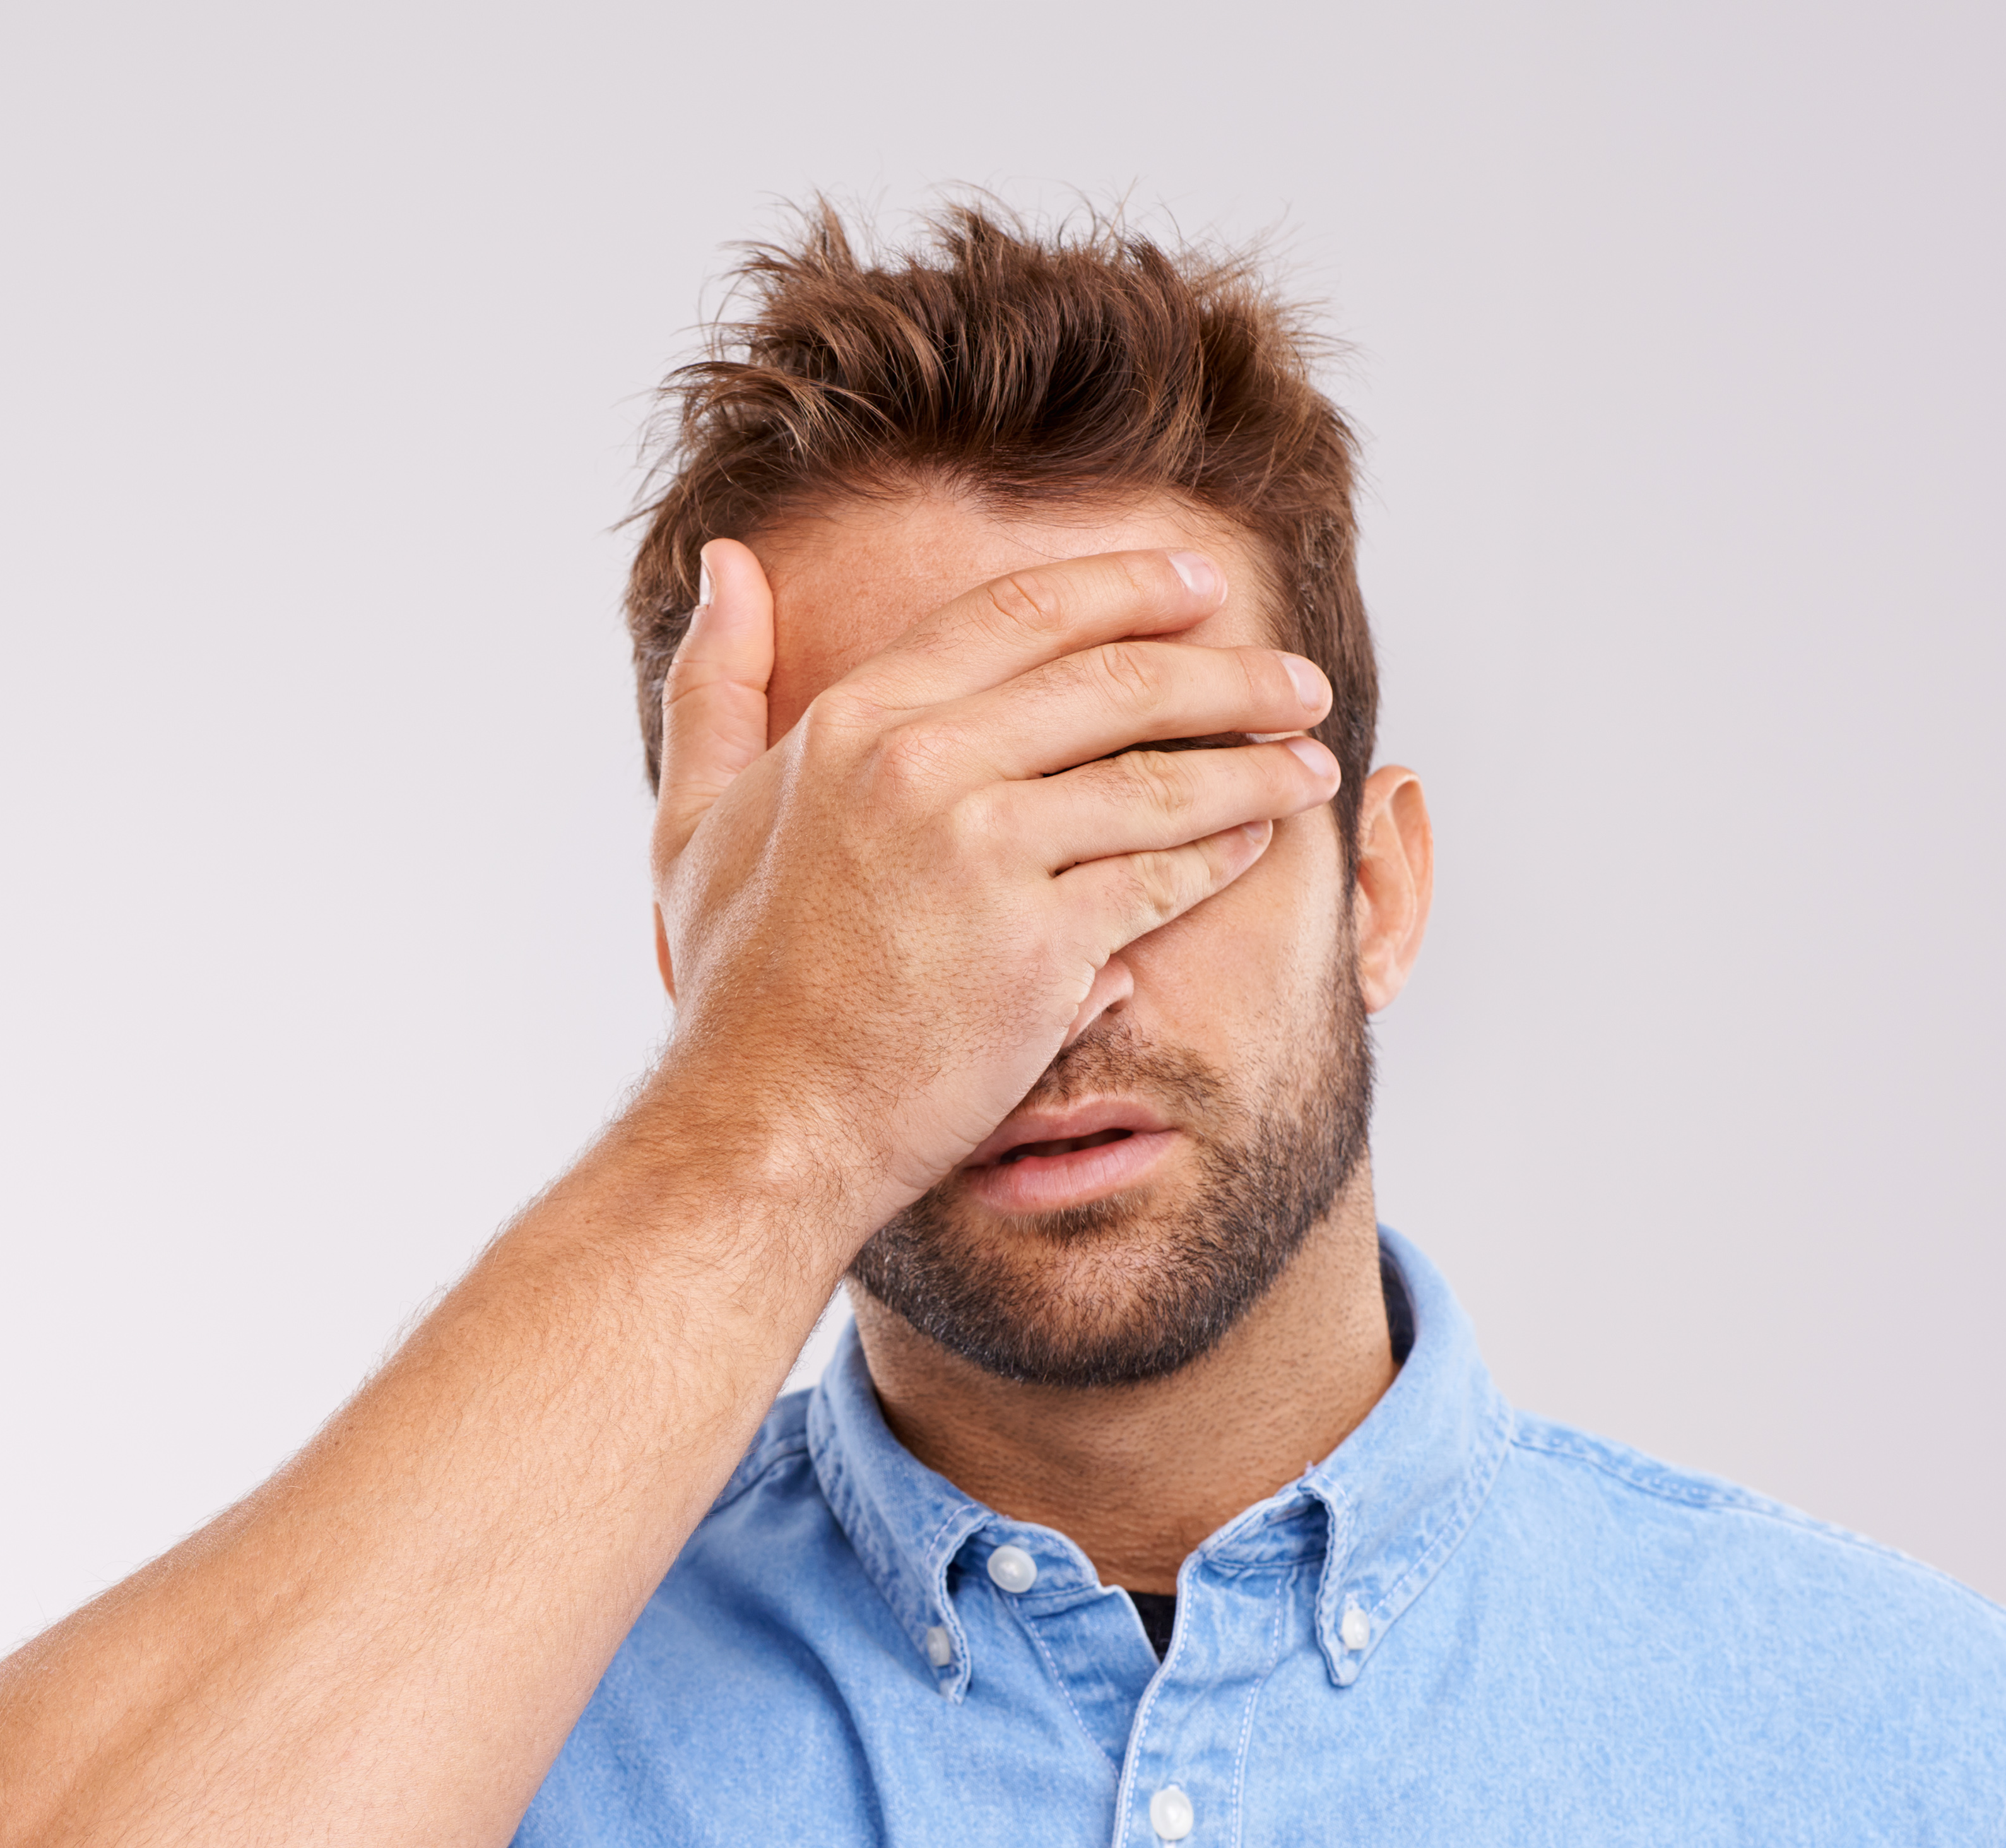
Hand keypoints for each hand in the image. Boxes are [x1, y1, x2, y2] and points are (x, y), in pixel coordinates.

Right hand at [643, 540, 1340, 1235]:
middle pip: (1114, 684)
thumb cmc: (737, 987)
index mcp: (853, 723)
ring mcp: (982, 856)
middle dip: (1228, 674)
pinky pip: (1161, 879)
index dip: (1127, 587)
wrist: (765, 1127)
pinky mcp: (1039, 948)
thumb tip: (728, 562)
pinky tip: (1260, 841)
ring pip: (1157, 780)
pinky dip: (1224, 853)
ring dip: (1253, 763)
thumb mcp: (694, 816)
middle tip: (1296, 679)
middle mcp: (919, 769)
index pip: (1020, 615)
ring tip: (1310, 760)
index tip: (1201, 583)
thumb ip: (716, 683)